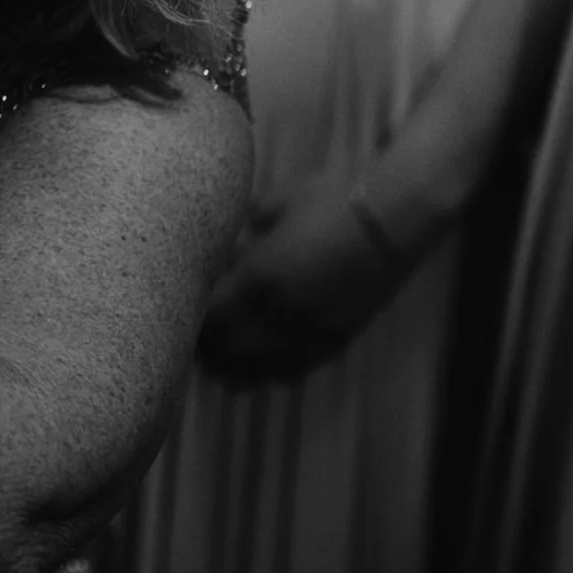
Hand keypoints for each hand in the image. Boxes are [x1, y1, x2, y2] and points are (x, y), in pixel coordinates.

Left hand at [198, 173, 418, 381]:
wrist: (393, 219)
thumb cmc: (330, 201)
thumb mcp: (272, 208)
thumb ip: (241, 235)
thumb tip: (221, 251)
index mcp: (259, 278)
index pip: (211, 320)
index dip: (192, 326)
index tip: (178, 320)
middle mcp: (282, 313)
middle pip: (229, 351)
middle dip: (207, 351)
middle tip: (193, 344)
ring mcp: (312, 330)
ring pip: (261, 368)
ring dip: (234, 370)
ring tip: (217, 366)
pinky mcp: (338, 339)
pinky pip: (296, 368)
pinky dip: (271, 372)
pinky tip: (259, 369)